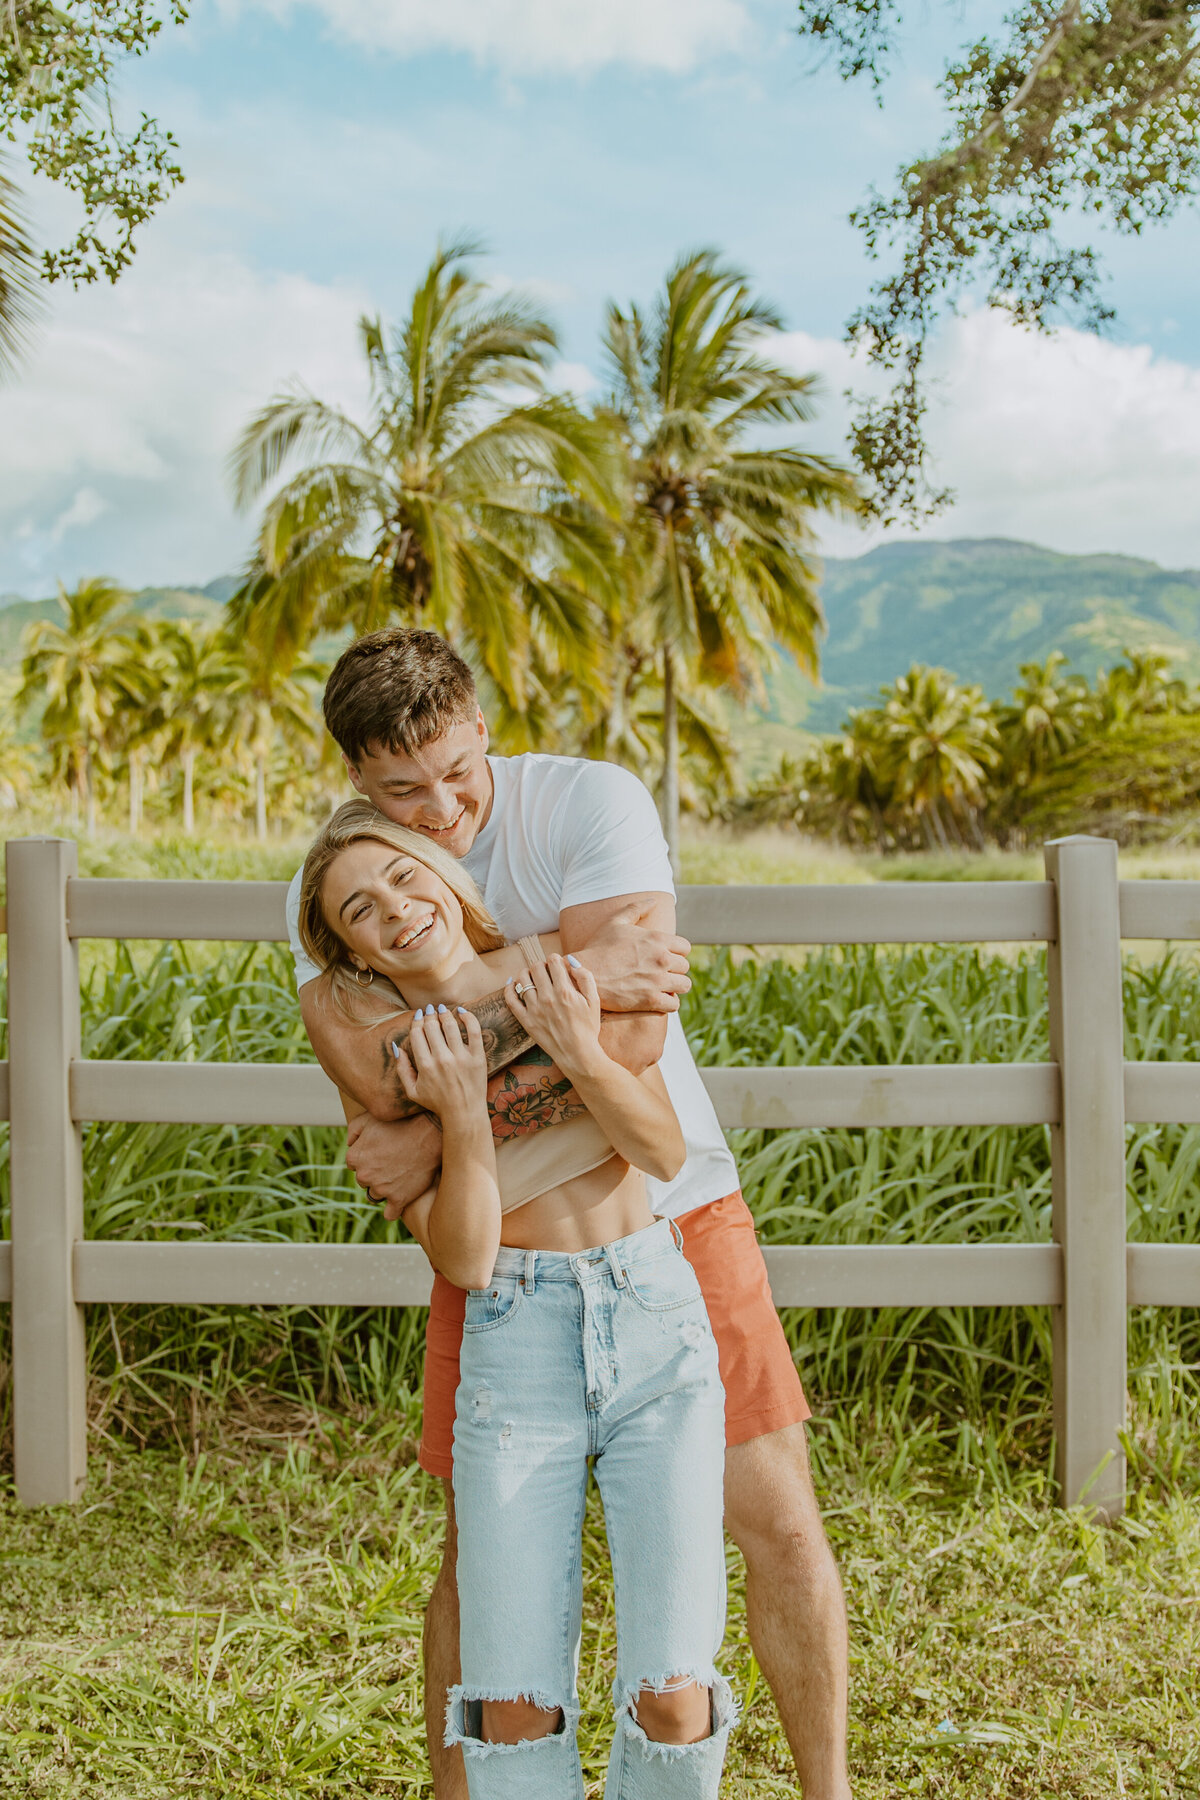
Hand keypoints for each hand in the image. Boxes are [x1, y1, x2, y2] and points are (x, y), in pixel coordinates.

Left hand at [346, 1112, 441, 1221]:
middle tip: (392, 1163)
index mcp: (355, 1157)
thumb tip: (349, 1144)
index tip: (381, 1153)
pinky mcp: (399, 1199)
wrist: (429, 1134)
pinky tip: (401, 1198)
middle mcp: (364, 1175)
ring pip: (376, 1196)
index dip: (368, 1158)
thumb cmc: (400, 1123)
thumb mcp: (370, 1118)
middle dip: (375, 1173)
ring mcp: (381, 1189)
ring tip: (399, 1177)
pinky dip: (394, 1208)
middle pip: (364, 1180)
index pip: (354, 1164)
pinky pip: (390, 1214)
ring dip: (384, 1189)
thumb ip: (353, 1130)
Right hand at [393, 1006, 487, 1127]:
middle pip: (432, 1026)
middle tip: (430, 1010)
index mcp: (425, 1066)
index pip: (417, 1033)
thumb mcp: (412, 1091)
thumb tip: (397, 1047)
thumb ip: (402, 1069)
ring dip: (444, 1013)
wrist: (464, 1113)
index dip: (417, 1021)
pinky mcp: (477, 1058)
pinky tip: (461, 1011)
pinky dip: (468, 1017)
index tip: (419, 1016)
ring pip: (450, 1025)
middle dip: (429, 1015)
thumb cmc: (437, 1102)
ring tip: (442, 1010)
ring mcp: (461, 1058)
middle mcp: (442, 1060)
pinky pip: (474, 1031)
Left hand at [505, 955, 602, 1078]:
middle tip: (546, 973)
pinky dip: (509, 988)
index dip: (556, 960)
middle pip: (536, 967)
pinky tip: (513, 984)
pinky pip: (511, 999)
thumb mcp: (595, 1000)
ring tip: (532, 977)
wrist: (578, 1054)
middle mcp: (547, 997)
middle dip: (542, 965)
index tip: (557, 966)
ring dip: (526, 973)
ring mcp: (534, 1009)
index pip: (553, 961)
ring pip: (522, 979)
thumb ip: (585, 977)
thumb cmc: (588, 1027)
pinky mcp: (526, 1020)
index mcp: (565, 990)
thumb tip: (570, 960)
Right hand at [577, 903, 690, 1011]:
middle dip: (674, 970)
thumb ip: (636, 909)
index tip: (665, 958)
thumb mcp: (616, 922)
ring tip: (661, 987)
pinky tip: (656, 1000)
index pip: (685, 948)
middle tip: (660, 973)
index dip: (676, 953)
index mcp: (657, 939)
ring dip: (674, 987)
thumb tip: (653, 900)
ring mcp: (657, 981)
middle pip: (684, 967)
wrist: (583, 973)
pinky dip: (667, 1004)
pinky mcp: (651, 1000)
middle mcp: (661, 959)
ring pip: (684, 985)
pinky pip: (673, 1005)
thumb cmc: (598, 947)